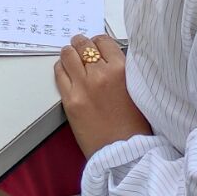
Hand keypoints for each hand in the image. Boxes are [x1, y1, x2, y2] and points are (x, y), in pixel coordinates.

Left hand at [56, 34, 150, 157]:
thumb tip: (109, 58)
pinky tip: (65, 71)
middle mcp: (100, 74)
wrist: (124, 154)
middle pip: (83, 44)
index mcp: (121, 70)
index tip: (97, 45)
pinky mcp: (70, 100)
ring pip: (68, 54)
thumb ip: (123, 70)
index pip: (103, 41)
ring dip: (69, 53)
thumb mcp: (137, 89)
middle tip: (81, 46)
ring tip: (71, 56)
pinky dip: (61, 68)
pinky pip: (59, 73)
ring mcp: (82, 86)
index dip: (98, 42)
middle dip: (82, 44)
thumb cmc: (135, 126)